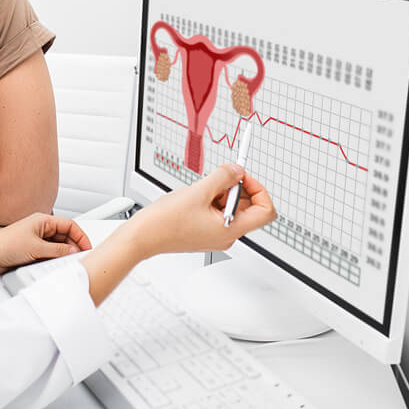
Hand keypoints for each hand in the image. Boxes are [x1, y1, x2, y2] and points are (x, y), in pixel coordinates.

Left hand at [0, 213, 91, 275]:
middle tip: (81, 256)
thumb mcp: (36, 247)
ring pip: (58, 246)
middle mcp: (41, 229)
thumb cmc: (5, 244)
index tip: (87, 247)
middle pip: (65, 235)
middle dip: (74, 245)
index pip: (69, 225)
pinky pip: (49, 254)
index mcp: (43, 220)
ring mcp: (36, 240)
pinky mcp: (32, 251)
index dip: (80, 236)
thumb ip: (57, 250)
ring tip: (69, 262)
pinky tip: (57, 264)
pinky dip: (55, 259)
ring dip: (64, 253)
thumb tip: (72, 251)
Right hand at [126, 164, 275, 257]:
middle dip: (235, 188)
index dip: (258, 189)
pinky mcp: (204, 231)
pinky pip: (217, 212)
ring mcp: (215, 234)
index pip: (265, 211)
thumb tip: (237, 170)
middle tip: (219, 179)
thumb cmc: (164, 223)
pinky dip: (210, 200)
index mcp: (231, 229)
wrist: (142, 237)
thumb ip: (223, 177)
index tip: (242, 177)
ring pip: (231, 208)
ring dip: (221, 193)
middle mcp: (227, 235)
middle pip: (248, 207)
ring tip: (201, 190)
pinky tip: (195, 197)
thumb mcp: (198, 191)